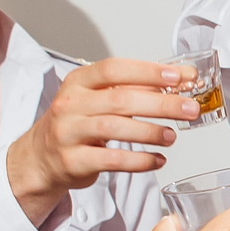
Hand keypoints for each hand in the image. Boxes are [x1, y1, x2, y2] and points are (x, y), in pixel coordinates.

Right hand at [6, 59, 199, 224]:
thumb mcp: (98, 98)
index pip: (114, 69)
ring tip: (172, 136)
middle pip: (120, 99)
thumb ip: (136, 89)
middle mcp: (71, 104)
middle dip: (161, 104)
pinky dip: (139, 161)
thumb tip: (184, 80)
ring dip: (149, 132)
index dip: (148, 72)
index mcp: (79, 82)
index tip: (178, 76)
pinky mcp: (72, 160)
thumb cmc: (77, 123)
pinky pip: (111, 160)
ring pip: (114, 128)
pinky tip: (157, 160)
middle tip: (189, 109)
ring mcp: (68, 132)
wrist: (40, 157)